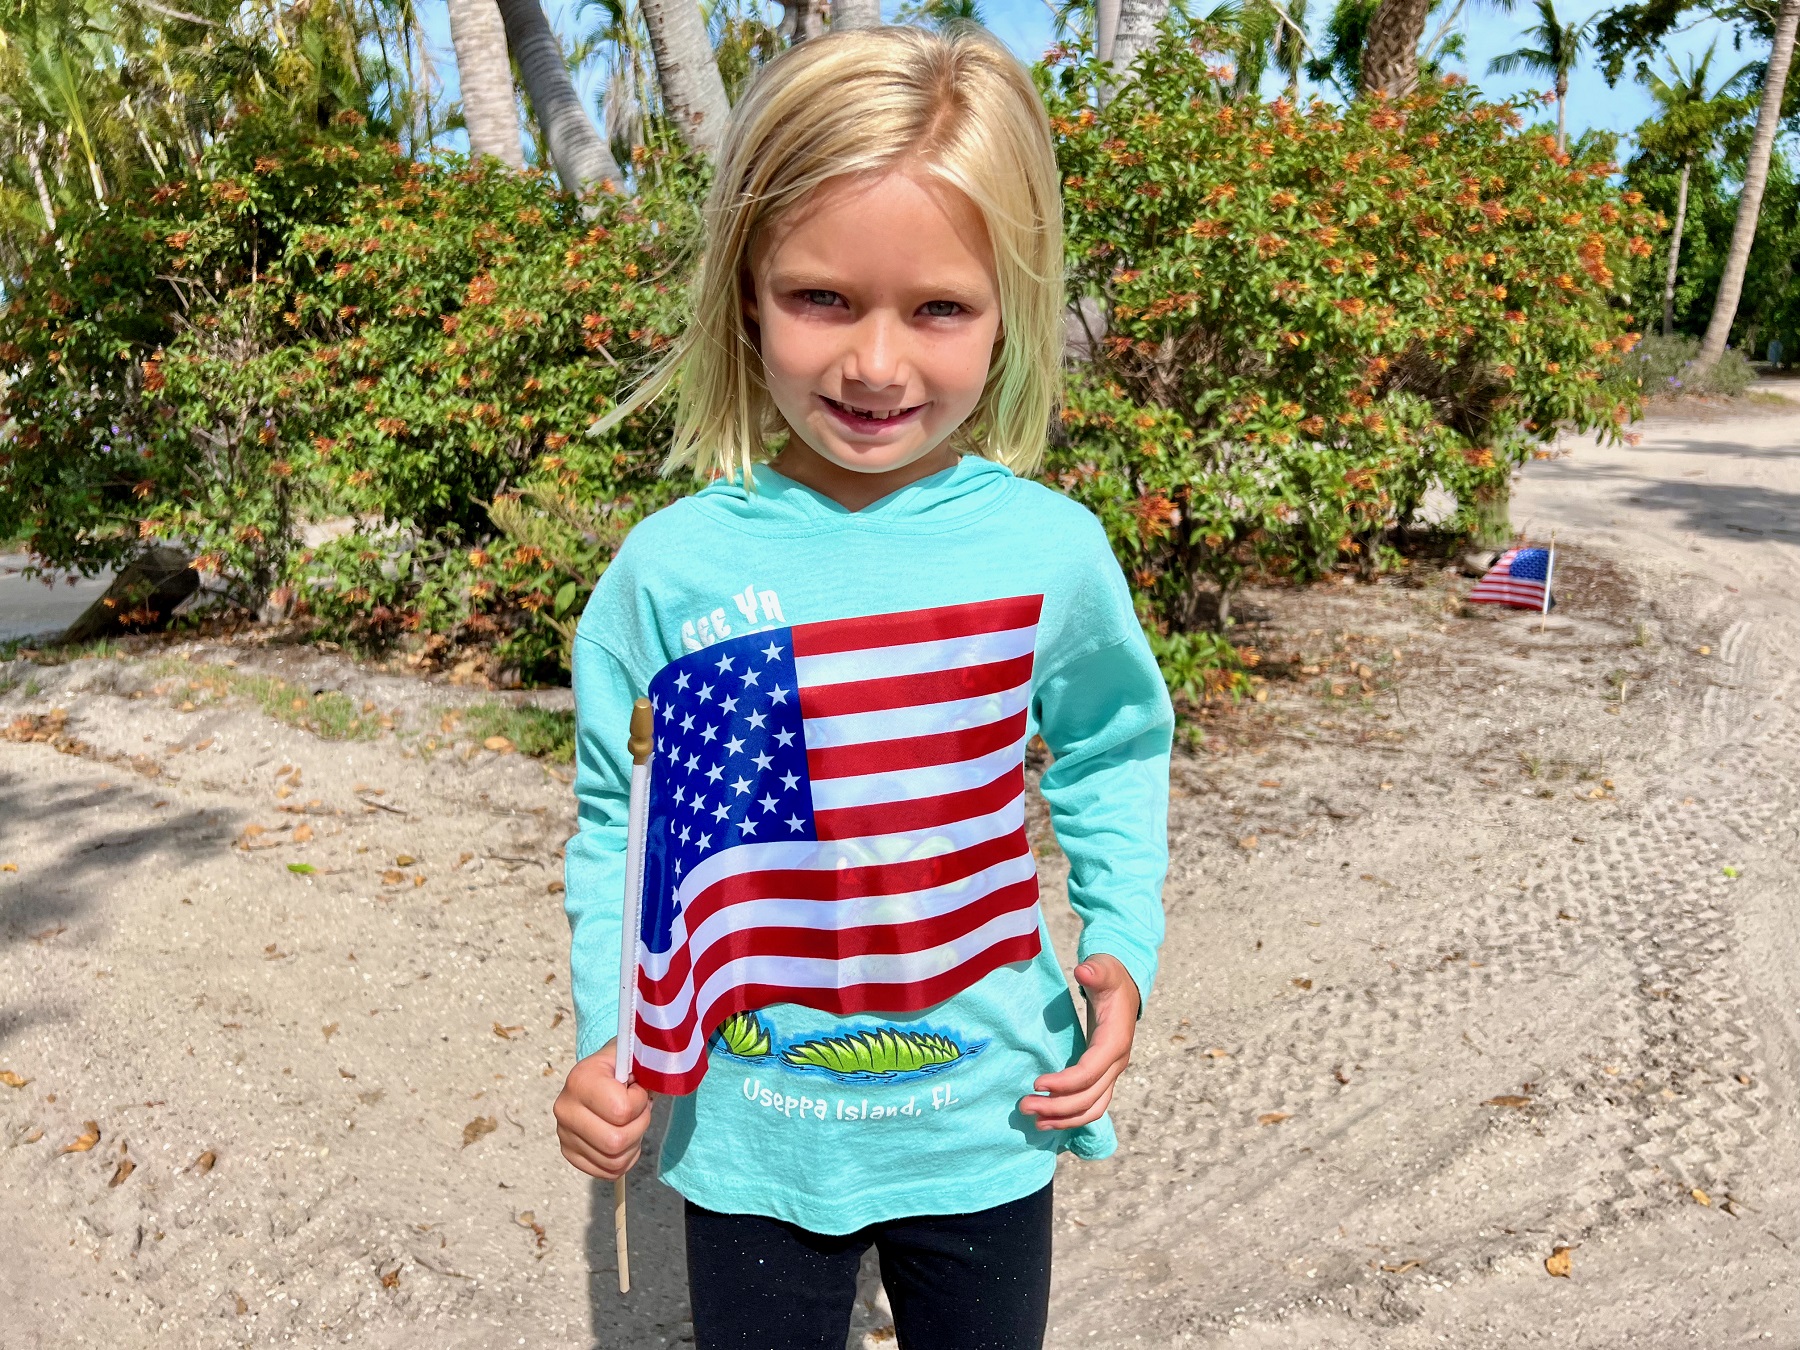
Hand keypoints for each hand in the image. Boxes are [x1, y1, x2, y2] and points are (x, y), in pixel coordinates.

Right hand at [555, 1039, 652, 1180]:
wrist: (602, 1071)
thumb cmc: (623, 1064)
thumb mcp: (636, 1054)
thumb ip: (650, 1062)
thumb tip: (664, 1072)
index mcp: (580, 1079)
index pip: (621, 1111)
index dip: (640, 1102)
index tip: (637, 1089)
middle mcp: (566, 1108)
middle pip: (615, 1142)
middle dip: (638, 1127)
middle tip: (639, 1111)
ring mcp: (564, 1133)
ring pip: (613, 1161)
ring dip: (633, 1145)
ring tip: (631, 1123)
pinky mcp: (569, 1152)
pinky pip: (607, 1171)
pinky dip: (624, 1159)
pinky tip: (625, 1139)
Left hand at [1019, 954, 1139, 1131]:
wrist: (1125, 986)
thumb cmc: (1111, 978)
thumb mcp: (1104, 970)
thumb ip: (1095, 970)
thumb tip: (1083, 971)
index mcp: (1114, 1043)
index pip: (1089, 1073)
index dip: (1064, 1083)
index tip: (1036, 1083)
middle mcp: (1116, 1063)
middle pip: (1088, 1097)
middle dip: (1057, 1107)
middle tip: (1025, 1105)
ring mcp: (1112, 1073)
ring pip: (1092, 1108)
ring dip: (1064, 1119)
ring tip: (1035, 1121)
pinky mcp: (1104, 1076)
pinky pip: (1091, 1105)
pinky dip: (1072, 1117)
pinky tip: (1049, 1119)